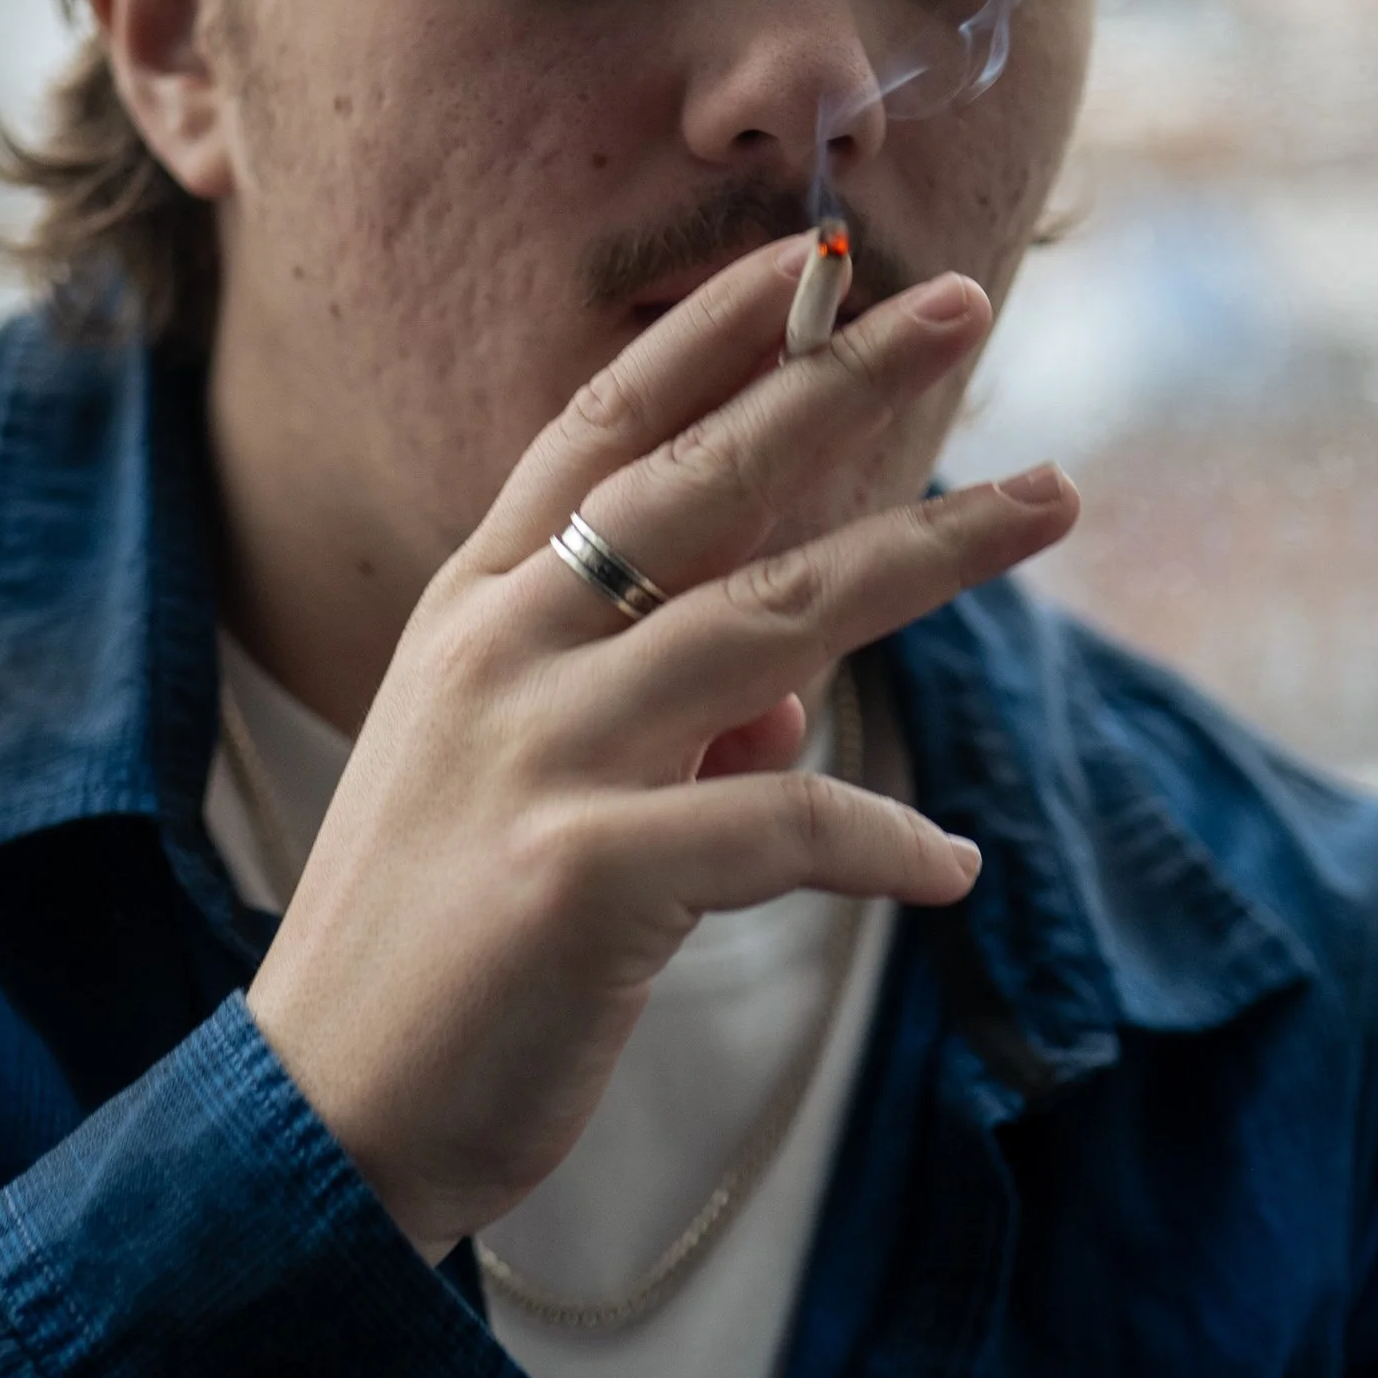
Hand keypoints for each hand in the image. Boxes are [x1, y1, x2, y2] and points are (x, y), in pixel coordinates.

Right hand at [245, 233, 1077, 1257]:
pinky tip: (951, 866)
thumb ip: (658, 724)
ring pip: (775, 618)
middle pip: (705, 482)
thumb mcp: (530, 796)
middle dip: (843, 381)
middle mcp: (503, 656)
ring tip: (1049, 502)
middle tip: (967, 303)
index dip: (709, 337)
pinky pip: (786, 820)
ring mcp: (542, 755)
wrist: (327, 1119)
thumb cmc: (438, 952)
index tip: (808, 259)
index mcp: (473, 615)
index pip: (600, 430)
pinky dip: (884, 841)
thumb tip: (792, 701)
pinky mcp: (587, 874)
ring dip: (929, 554)